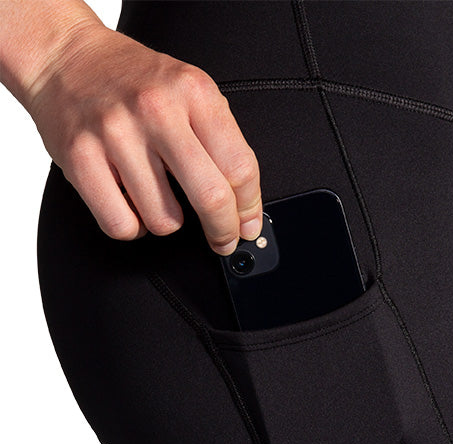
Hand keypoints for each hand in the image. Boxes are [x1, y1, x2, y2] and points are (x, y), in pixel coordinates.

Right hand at [26, 23, 262, 254]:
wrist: (66, 58)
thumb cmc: (133, 81)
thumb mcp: (189, 90)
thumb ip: (218, 139)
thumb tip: (242, 203)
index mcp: (194, 92)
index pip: (240, 166)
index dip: (249, 208)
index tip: (247, 226)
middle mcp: (157, 111)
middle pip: (209, 196)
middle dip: (223, 231)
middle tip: (223, 240)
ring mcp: (116, 134)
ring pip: (164, 220)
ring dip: (169, 223)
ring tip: (160, 201)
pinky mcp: (80, 158)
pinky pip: (121, 224)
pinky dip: (133, 228)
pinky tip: (133, 208)